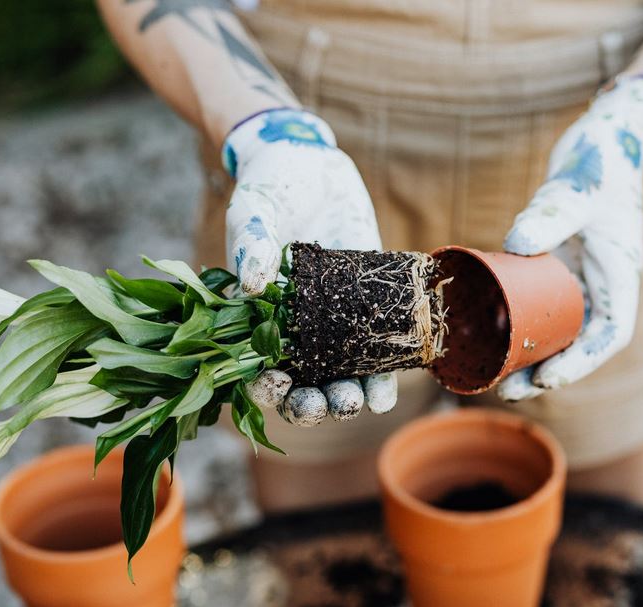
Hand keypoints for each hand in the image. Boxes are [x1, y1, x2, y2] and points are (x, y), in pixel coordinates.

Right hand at [221, 109, 396, 424]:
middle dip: (315, 405)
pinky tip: (391, 383)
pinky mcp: (367, 305)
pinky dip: (384, 372)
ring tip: (364, 401)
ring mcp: (332, 321)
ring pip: (339, 377)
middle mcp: (294, 329)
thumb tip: (251, 286)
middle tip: (334, 403)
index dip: (265, 388)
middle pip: (301, 386)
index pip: (255, 369)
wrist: (311, 164)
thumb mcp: (254, 211)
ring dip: (351, 398)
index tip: (281, 384)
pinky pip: (375, 348)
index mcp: (256, 317)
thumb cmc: (269, 188)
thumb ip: (252, 244)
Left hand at [498, 75, 642, 401]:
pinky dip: (520, 321)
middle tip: (507, 388)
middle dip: (547, 369)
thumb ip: (551, 213)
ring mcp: (581, 274)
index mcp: (619, 274)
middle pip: (579, 341)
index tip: (546, 378)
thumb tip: (514, 244)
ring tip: (494, 374)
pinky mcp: (559, 262)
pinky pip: (541, 301)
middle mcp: (602, 281)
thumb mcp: (576, 187)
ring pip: (559, 326)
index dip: (580, 363)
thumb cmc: (601, 159)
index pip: (608, 334)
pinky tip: (489, 332)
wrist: (605, 134)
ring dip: (531, 353)